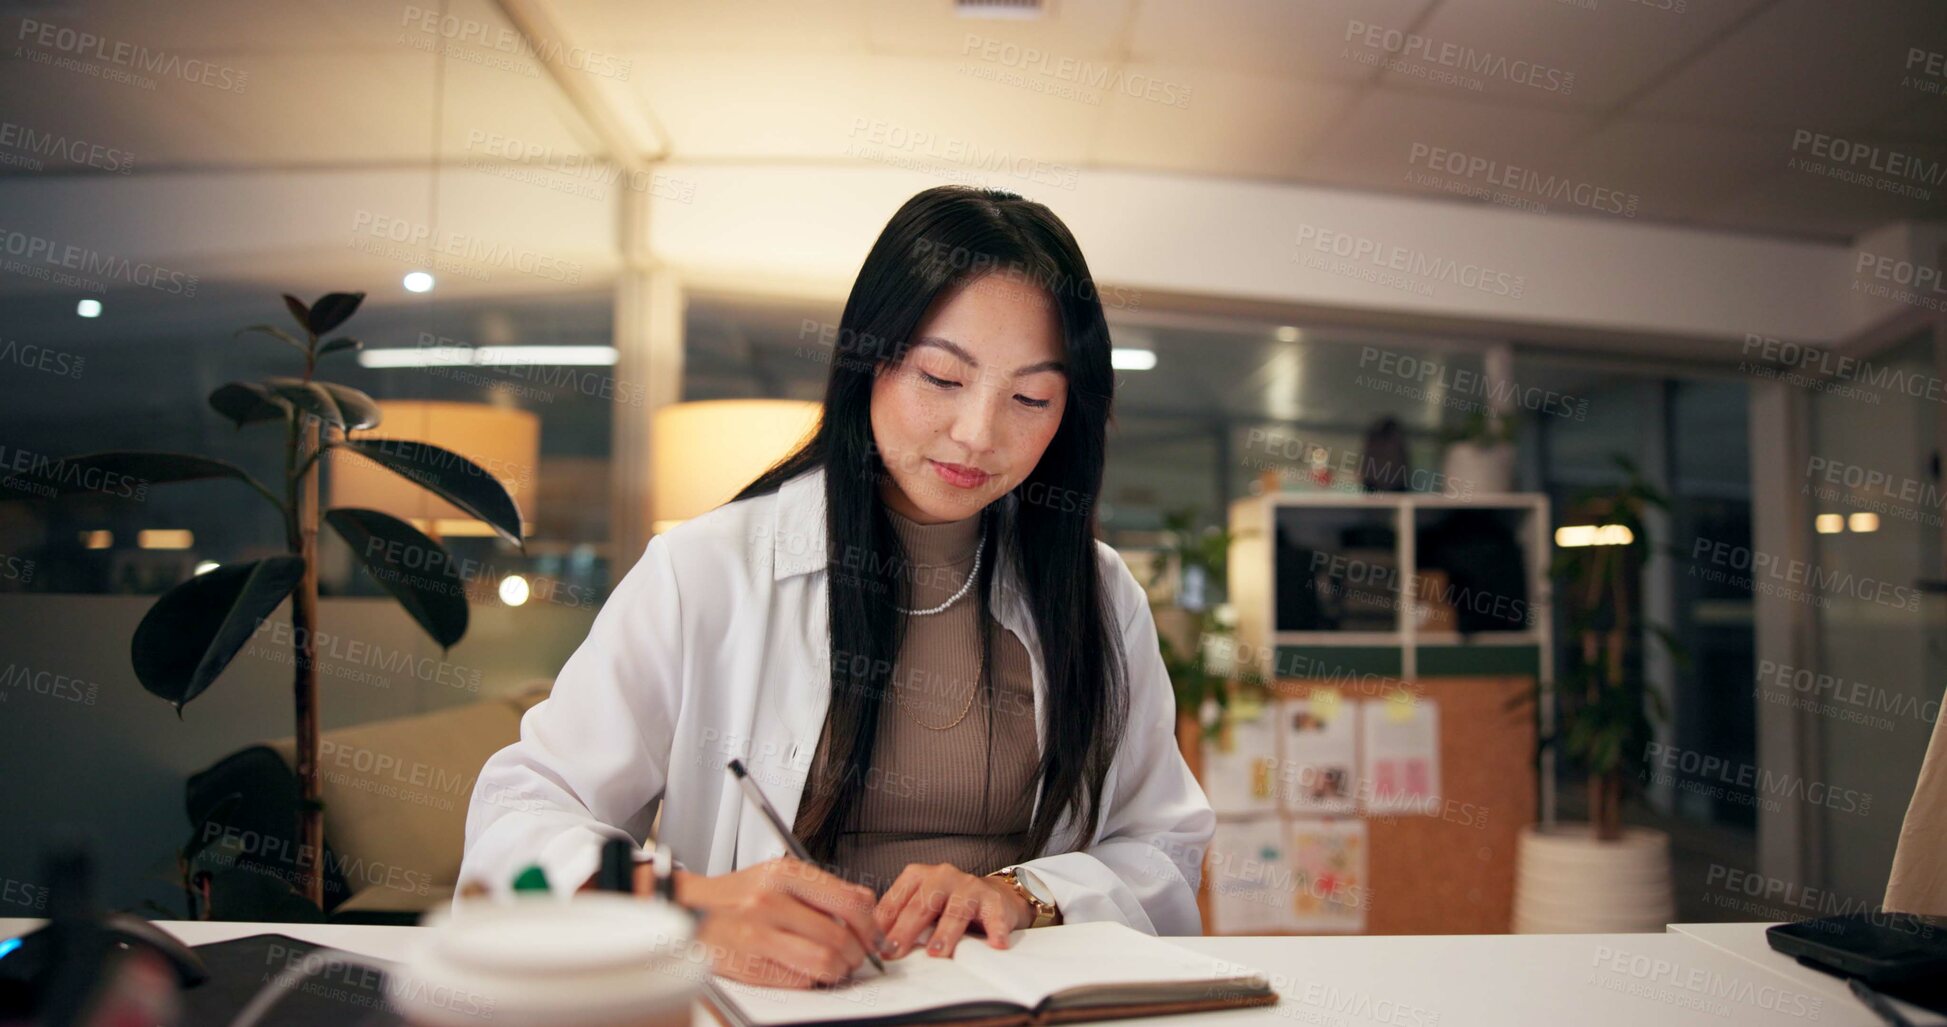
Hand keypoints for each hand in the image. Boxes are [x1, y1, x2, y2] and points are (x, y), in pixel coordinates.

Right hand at [654, 857, 883, 988]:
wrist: (687, 911)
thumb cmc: (736, 896)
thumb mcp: (778, 876)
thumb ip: (822, 888)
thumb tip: (866, 904)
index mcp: (785, 873)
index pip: (851, 902)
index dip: (871, 926)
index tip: (874, 937)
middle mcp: (772, 899)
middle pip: (841, 936)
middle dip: (857, 954)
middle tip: (856, 957)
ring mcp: (759, 932)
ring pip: (825, 961)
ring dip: (839, 971)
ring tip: (835, 968)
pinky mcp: (749, 962)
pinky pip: (799, 979)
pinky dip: (812, 980)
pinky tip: (807, 972)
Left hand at [874, 863, 1031, 959]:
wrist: (993, 896)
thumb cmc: (948, 904)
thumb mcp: (919, 904)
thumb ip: (899, 917)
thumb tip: (873, 944)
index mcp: (917, 876)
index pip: (896, 901)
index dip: (883, 925)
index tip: (874, 947)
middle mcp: (942, 876)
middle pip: (921, 905)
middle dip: (906, 930)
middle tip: (894, 952)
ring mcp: (969, 886)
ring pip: (955, 910)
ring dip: (945, 933)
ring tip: (936, 953)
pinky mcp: (993, 900)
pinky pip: (994, 915)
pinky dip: (995, 930)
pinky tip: (995, 944)